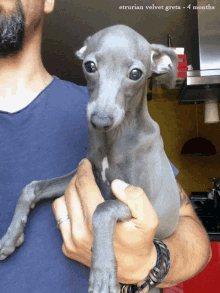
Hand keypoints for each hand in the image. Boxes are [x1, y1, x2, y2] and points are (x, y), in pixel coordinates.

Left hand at [52, 159, 157, 283]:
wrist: (133, 268)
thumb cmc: (140, 241)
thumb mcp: (148, 218)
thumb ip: (136, 198)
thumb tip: (116, 184)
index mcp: (97, 222)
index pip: (84, 187)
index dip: (84, 171)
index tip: (85, 163)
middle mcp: (80, 232)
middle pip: (70, 193)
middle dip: (77, 179)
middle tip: (85, 173)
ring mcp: (71, 242)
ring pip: (59, 205)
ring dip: (69, 193)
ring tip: (80, 189)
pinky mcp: (68, 248)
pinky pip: (59, 220)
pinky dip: (66, 209)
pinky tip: (78, 207)